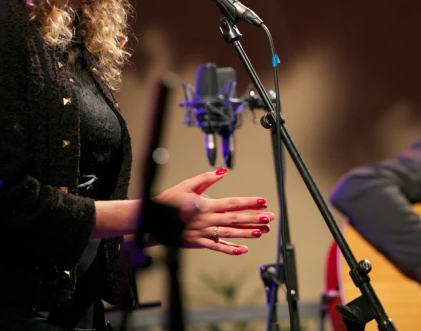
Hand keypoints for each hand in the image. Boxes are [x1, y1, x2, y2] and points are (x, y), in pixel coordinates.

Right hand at [152, 167, 274, 254]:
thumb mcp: (187, 185)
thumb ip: (206, 178)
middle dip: (254, 218)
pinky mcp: (198, 242)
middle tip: (270, 218)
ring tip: (262, 232)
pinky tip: (243, 250)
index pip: (232, 202)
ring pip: (229, 233)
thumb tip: (224, 171)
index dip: (248, 202)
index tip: (263, 201)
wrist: (151, 220)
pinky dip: (230, 249)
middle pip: (234, 218)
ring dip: (247, 233)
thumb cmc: (169, 201)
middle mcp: (207, 219)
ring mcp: (203, 232)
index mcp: (206, 204)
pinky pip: (216, 246)